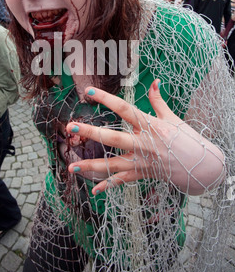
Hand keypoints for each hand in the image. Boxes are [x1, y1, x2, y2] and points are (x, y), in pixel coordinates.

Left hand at [66, 80, 224, 194]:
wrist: (201, 167)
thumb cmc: (187, 139)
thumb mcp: (173, 118)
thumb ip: (158, 100)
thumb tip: (155, 81)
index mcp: (150, 125)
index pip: (124, 109)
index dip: (106, 99)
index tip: (89, 92)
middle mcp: (143, 144)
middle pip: (112, 138)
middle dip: (90, 132)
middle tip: (71, 126)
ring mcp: (141, 161)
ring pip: (112, 165)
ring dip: (91, 166)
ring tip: (71, 166)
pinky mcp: (142, 174)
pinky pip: (122, 181)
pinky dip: (107, 185)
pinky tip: (93, 189)